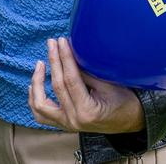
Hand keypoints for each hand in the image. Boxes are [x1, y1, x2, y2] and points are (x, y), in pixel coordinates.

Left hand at [28, 36, 144, 133]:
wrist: (131, 121)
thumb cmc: (125, 102)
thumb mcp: (109, 85)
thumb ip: (87, 73)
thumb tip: (70, 54)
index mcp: (87, 111)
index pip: (71, 79)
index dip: (65, 57)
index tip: (61, 41)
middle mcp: (74, 120)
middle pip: (57, 86)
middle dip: (53, 61)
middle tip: (52, 43)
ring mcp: (67, 124)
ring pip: (40, 105)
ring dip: (37, 83)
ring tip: (40, 64)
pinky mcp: (64, 124)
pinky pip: (41, 115)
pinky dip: (34, 100)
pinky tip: (34, 85)